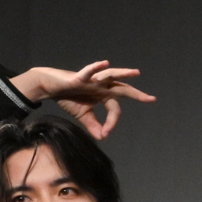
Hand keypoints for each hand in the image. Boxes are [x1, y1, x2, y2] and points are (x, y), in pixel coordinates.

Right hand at [9, 61, 154, 139]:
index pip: (115, 110)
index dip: (111, 122)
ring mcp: (92, 80)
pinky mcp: (79, 77)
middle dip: (137, 94)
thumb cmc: (68, 97)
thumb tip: (103, 139)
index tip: (105, 134)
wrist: (49, 87)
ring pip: (111, 75)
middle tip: (152, 99)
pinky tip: (105, 63)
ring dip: (123, 74)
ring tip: (136, 73)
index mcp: (104, 95)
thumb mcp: (83, 115)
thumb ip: (94, 125)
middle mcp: (101, 86)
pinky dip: (97, 67)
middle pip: (122, 89)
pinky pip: (89, 71)